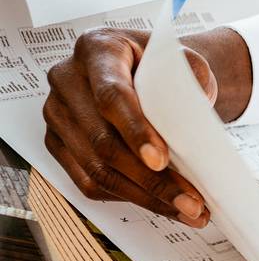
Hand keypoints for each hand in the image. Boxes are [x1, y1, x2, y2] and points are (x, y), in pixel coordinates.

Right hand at [42, 26, 252, 227]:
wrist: (143, 70)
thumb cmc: (163, 65)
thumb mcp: (183, 59)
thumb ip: (193, 76)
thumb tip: (198, 111)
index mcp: (97, 50)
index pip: (111, 95)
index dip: (135, 131)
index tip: (161, 161)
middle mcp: (67, 80)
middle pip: (103, 142)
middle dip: (151, 180)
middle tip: (192, 203)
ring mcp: (58, 114)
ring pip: (95, 169)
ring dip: (145, 197)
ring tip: (186, 211)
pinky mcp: (58, 142)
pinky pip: (87, 181)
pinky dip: (127, 197)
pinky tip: (160, 205)